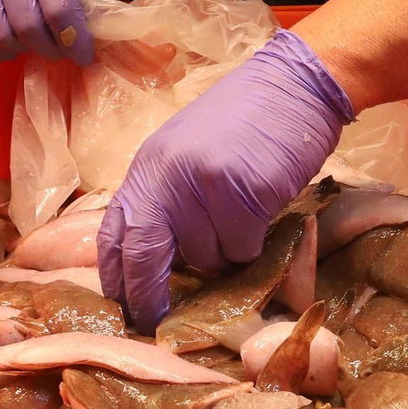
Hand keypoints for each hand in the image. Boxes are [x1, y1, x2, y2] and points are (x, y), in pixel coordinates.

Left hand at [98, 29, 356, 329]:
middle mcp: (168, 177)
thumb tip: (156, 264)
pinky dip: (255, 242)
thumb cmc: (242, 122)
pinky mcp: (246, 194)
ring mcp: (205, 185)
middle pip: (144, 257)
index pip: (114, 236)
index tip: (126, 310)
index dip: (117, 280)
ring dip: (224, 255)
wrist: (293, 85)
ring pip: (207, 258)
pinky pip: (245, 248)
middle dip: (150, 297)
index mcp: (147, 169)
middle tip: (158, 323)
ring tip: (241, 218)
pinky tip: (263, 209)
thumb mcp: (183, 155)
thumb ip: (165, 199)